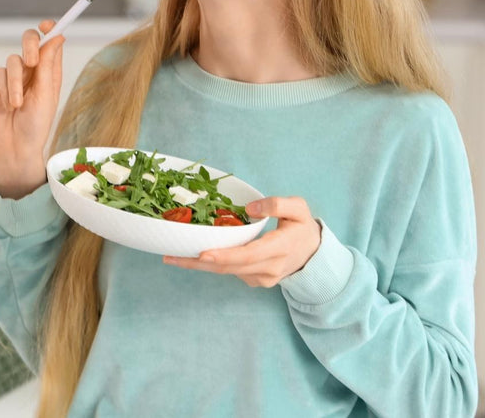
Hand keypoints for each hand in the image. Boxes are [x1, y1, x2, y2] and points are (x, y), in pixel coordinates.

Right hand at [0, 19, 65, 198]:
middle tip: (32, 61)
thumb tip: (58, 36)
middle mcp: (32, 72)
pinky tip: (8, 105)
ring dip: (16, 82)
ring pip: (13, 60)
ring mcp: (13, 77)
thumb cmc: (36, 126)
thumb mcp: (46, 94)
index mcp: (50, 72)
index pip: (50, 43)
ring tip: (18, 104)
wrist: (14, 148)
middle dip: (29, 46)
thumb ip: (49, 64)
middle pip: (29, 42)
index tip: (48, 25)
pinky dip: (5, 89)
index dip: (50, 29)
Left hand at [162, 197, 321, 287]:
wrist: (314, 256)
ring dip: (199, 265)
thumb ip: (278, 204)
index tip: (202, 254)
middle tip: (170, 256)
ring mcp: (261, 278)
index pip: (248, 255)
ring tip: (172, 256)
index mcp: (281, 248)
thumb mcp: (299, 209)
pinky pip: (230, 272)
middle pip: (229, 268)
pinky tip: (192, 255)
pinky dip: (211, 264)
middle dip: (198, 263)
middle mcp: (269, 268)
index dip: (224, 256)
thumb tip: (250, 208)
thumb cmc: (303, 227)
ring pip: (226, 272)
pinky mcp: (254, 281)